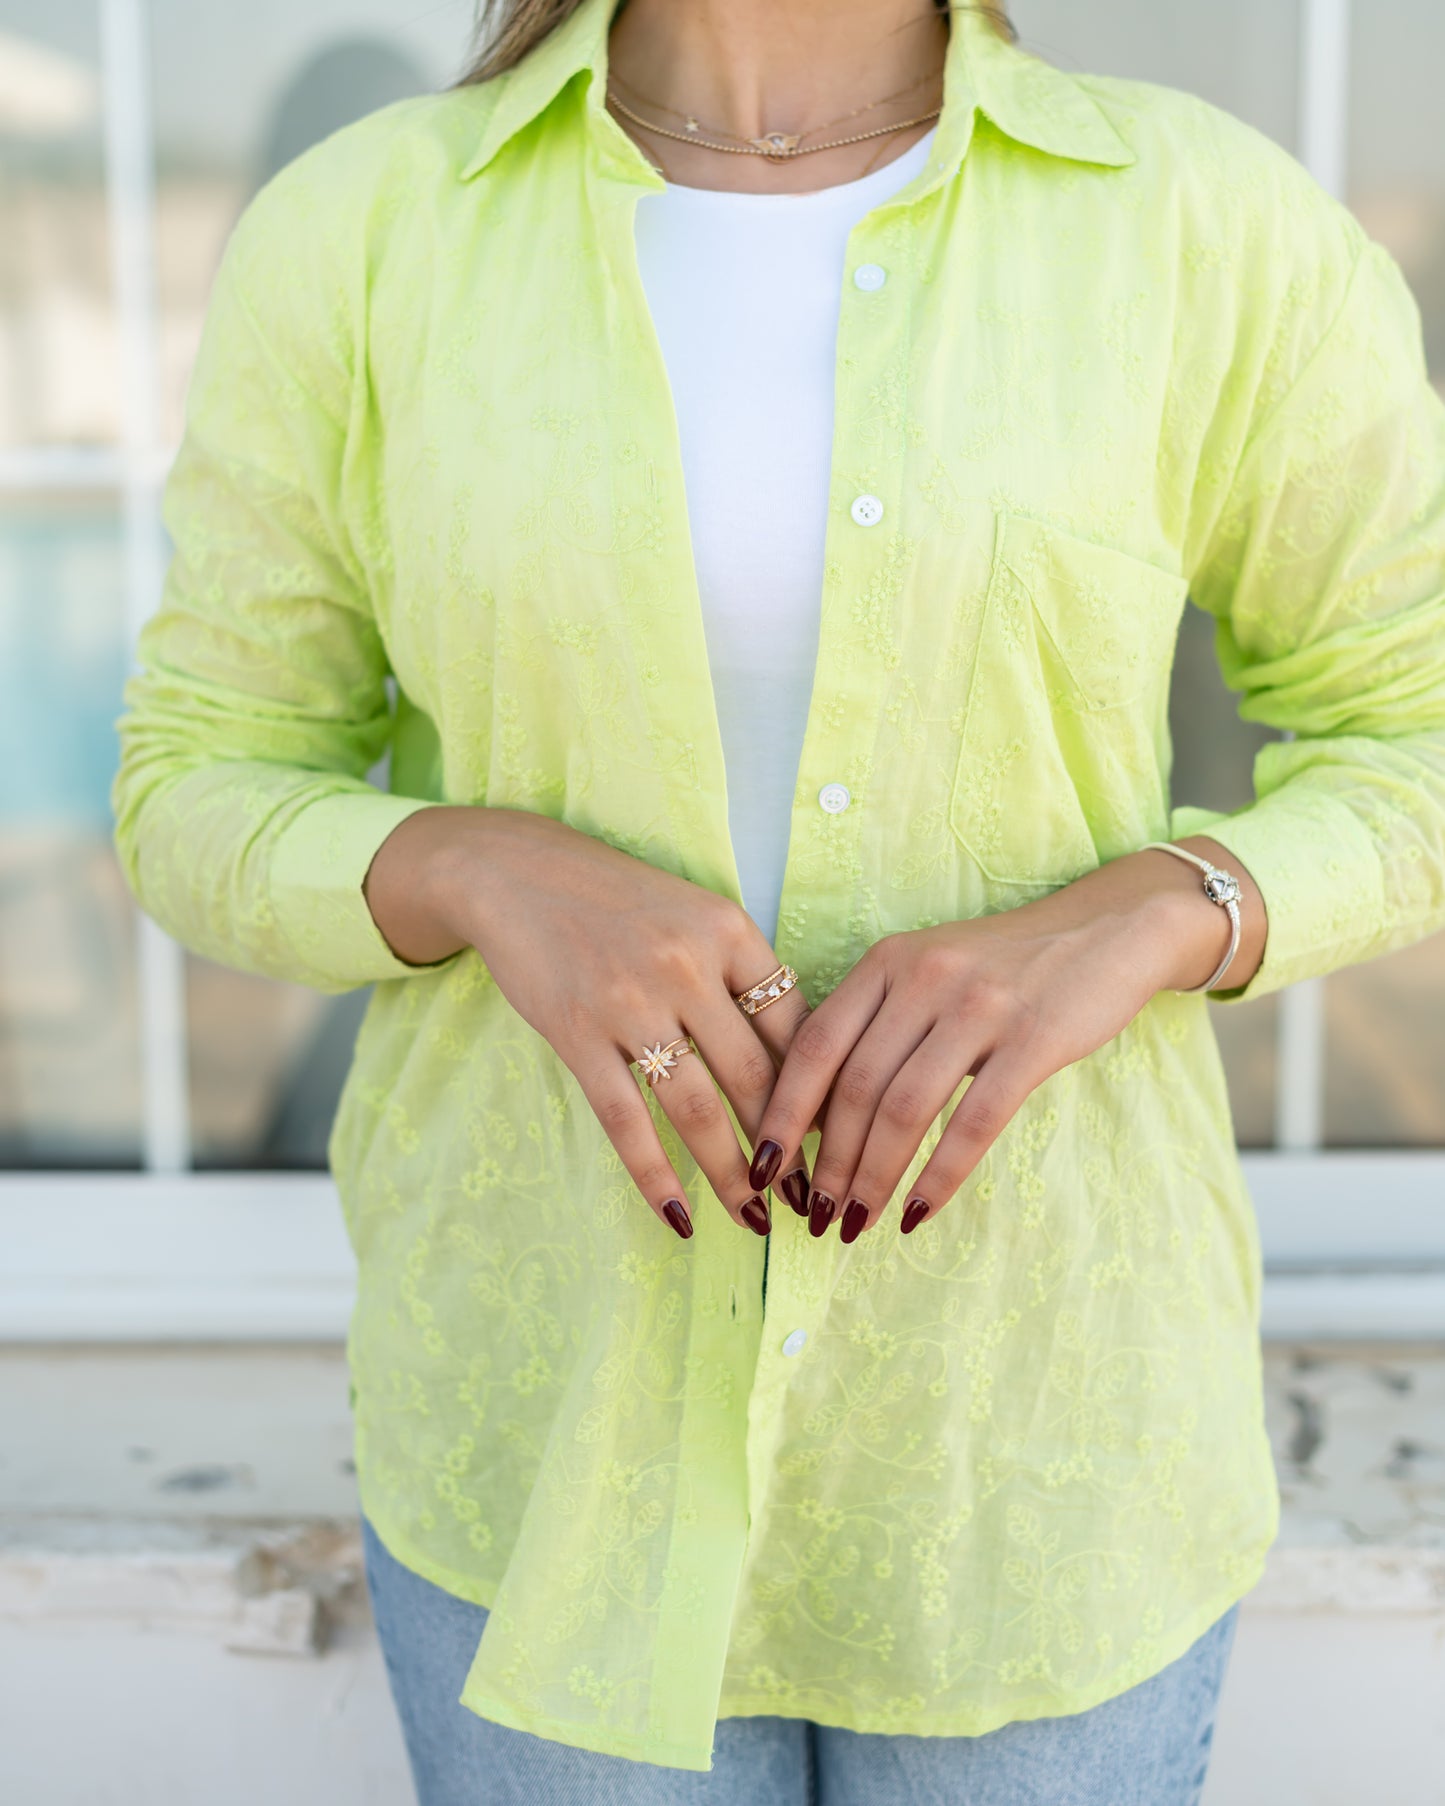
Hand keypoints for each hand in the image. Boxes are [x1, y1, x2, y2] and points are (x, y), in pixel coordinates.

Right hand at [363, 805, 813, 1237]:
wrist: (515, 872)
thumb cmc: (618, 902)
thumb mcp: (695, 915)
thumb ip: (740, 975)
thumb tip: (796, 1065)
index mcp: (729, 930)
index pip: (795, 1024)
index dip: (818, 1090)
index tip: (831, 1138)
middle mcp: (687, 963)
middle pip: (755, 1075)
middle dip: (786, 1147)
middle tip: (808, 1197)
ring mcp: (629, 1000)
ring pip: (696, 1108)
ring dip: (731, 1174)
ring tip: (754, 1218)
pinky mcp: (577, 1033)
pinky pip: (626, 1121)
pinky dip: (656, 1176)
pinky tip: (678, 1216)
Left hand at [747, 837, 1264, 1241]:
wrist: (1109, 930)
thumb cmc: (1007, 966)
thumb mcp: (929, 971)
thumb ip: (877, 1023)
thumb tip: (819, 1115)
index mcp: (886, 962)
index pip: (814, 1045)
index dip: (782, 1112)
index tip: (762, 1168)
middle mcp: (923, 978)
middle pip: (854, 1087)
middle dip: (828, 1163)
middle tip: (816, 1215)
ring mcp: (978, 1007)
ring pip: (904, 1110)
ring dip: (873, 1178)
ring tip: (857, 1224)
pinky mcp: (1032, 1039)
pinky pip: (972, 1122)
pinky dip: (938, 1175)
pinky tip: (918, 1211)